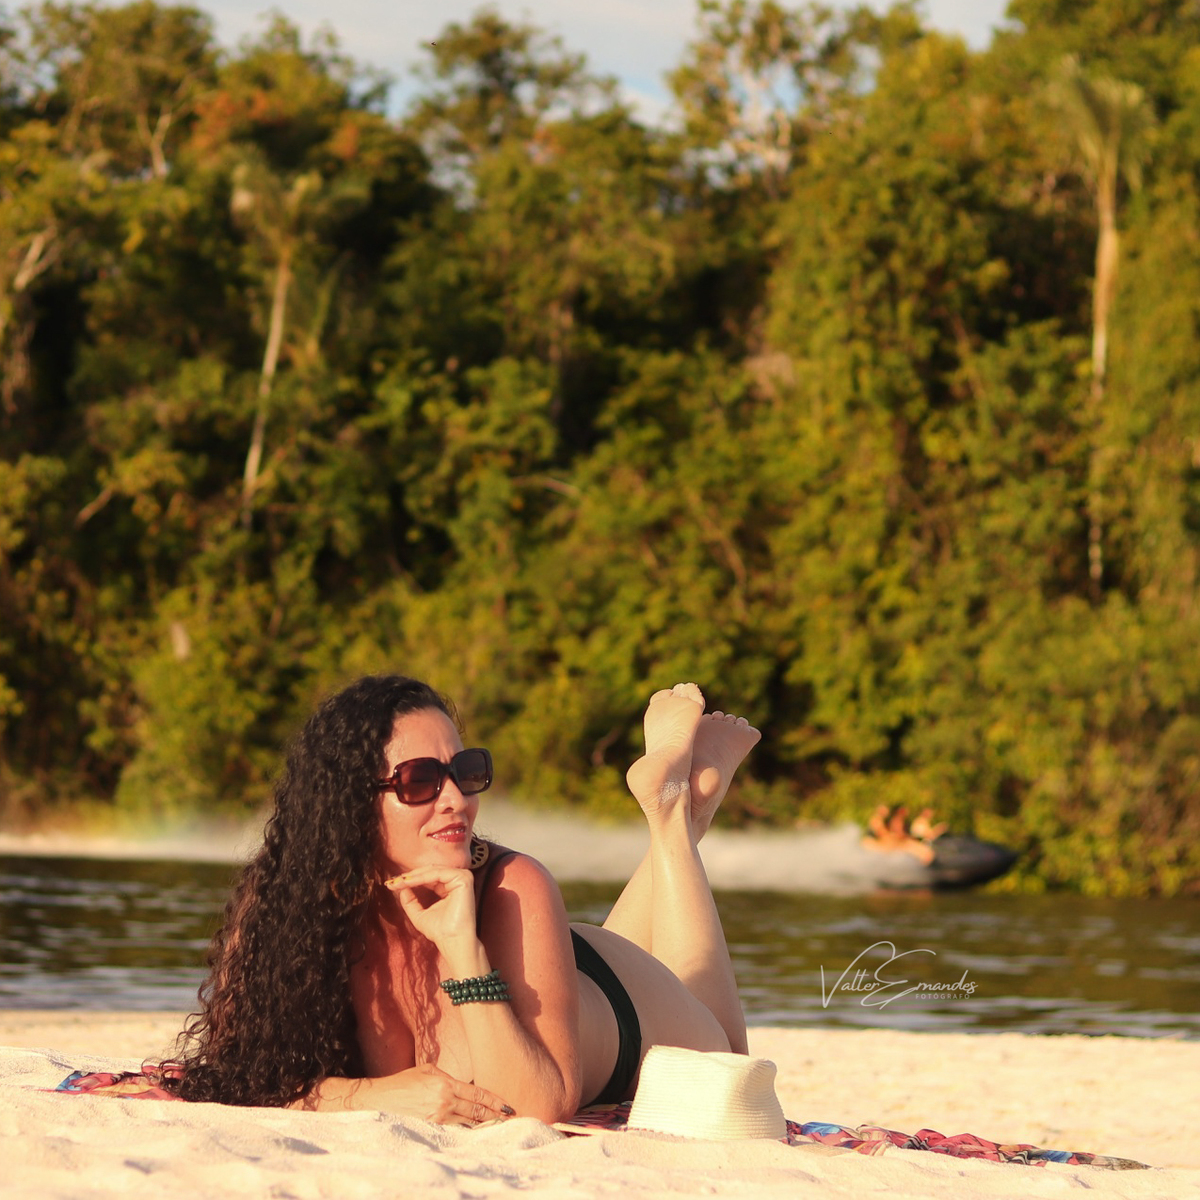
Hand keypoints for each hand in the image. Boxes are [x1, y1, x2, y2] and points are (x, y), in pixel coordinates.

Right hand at [377, 1063, 513, 1123]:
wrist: (380, 1099)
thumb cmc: (403, 1082)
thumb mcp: (427, 1071)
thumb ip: (448, 1077)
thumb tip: (464, 1086)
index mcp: (446, 1084)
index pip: (477, 1094)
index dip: (495, 1101)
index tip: (508, 1106)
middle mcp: (444, 1101)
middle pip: (476, 1111)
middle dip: (495, 1115)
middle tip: (510, 1119)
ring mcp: (437, 1118)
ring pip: (468, 1124)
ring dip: (484, 1126)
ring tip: (499, 1128)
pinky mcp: (430, 1129)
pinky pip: (454, 1132)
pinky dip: (467, 1133)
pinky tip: (476, 1135)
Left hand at [385, 864, 476, 951]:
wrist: (452, 942)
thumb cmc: (441, 932)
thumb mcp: (419, 914)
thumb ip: (410, 901)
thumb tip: (401, 888)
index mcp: (450, 887)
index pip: (428, 877)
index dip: (410, 880)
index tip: (392, 885)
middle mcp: (457, 880)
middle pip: (430, 871)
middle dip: (409, 876)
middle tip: (392, 882)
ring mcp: (462, 878)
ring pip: (433, 870)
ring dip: (413, 876)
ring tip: (399, 882)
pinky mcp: (463, 879)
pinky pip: (438, 873)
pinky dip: (421, 877)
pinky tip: (408, 882)